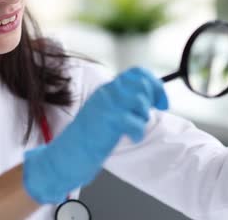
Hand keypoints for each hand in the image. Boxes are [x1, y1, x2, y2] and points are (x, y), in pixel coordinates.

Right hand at [23, 67, 168, 203]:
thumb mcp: (107, 113)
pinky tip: (132, 138)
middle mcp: (107, 93)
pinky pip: (134, 122)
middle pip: (142, 82)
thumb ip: (124, 103)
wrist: (66, 155)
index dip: (154, 83)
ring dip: (143, 116)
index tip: (161, 100)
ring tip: (134, 128)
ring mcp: (106, 106)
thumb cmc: (89, 138)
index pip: (136, 73)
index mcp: (107, 90)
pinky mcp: (107, 122)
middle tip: (155, 112)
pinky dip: (138, 132)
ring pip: (139, 100)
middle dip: (155, 97)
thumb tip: (152, 96)